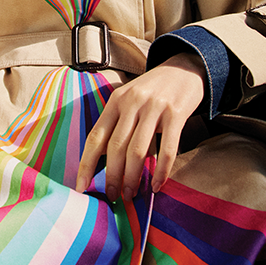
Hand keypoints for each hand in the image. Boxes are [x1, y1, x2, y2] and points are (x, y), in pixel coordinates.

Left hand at [75, 53, 206, 200]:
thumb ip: (117, 124)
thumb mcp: (129, 100)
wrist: (184, 68)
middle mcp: (132, 102)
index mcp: (115, 100)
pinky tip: (157, 185)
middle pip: (116, 147)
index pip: (95, 137)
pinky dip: (161, 171)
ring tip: (131, 194)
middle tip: (113, 196)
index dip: (86, 164)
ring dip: (133, 177)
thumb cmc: (152, 91)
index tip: (81, 186)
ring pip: (138, 150)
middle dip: (112, 176)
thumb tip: (102, 161)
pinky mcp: (176, 113)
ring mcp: (154, 107)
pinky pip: (167, 149)